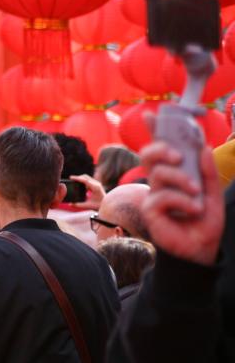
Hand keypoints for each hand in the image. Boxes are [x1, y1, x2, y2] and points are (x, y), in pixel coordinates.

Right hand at [70, 174, 104, 210]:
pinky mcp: (97, 184)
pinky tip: (79, 184)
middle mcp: (97, 184)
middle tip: (71, 179)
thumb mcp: (87, 206)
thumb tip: (70, 204)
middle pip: (85, 177)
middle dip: (78, 177)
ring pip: (87, 177)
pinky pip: (88, 180)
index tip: (71, 177)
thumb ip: (78, 205)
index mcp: (95, 188)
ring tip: (74, 181)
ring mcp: (97, 183)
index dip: (77, 178)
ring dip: (80, 178)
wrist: (107, 205)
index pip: (85, 180)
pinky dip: (83, 181)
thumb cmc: (98, 205)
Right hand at [141, 142, 223, 265]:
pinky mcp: (150, 210)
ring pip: (158, 173)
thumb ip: (208, 171)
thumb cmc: (204, 221)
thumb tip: (203, 147)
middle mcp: (159, 182)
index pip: (161, 149)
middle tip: (179, 156)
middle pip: (148, 155)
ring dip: (181, 179)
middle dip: (161, 148)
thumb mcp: (213, 192)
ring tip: (196, 192)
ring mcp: (152, 195)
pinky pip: (162, 196)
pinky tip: (191, 210)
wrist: (201, 248)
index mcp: (173, 174)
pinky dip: (181, 200)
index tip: (153, 114)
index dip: (154, 131)